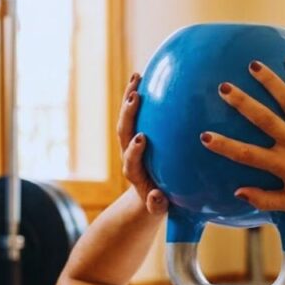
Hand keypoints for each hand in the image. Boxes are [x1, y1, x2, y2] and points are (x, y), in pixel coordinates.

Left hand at [118, 73, 167, 214]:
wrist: (149, 196)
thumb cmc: (160, 202)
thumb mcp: (160, 208)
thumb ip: (157, 205)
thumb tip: (157, 197)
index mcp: (135, 173)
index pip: (131, 161)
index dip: (134, 150)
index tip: (141, 139)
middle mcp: (129, 155)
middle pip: (123, 132)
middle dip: (128, 114)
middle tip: (134, 97)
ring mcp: (131, 143)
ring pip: (127, 118)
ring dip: (130, 97)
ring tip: (137, 77)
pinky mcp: (137, 133)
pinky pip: (136, 113)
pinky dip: (138, 95)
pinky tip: (146, 76)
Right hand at [200, 55, 284, 211]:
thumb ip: (263, 200)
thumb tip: (237, 192)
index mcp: (284, 165)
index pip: (248, 155)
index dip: (225, 146)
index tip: (205, 136)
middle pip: (265, 119)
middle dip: (243, 103)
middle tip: (224, 88)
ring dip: (270, 81)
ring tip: (253, 66)